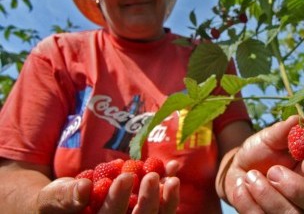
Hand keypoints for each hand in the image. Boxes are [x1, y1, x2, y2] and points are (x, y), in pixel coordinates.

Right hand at [36, 160, 179, 213]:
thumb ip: (66, 196)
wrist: (68, 202)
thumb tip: (83, 189)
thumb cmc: (57, 201)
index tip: (124, 176)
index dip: (118, 200)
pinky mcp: (144, 212)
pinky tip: (174, 168)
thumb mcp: (53, 197)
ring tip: (172, 177)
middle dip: (147, 200)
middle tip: (151, 176)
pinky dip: (169, 188)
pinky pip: (161, 205)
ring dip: (166, 198)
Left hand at [225, 115, 303, 213]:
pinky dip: (250, 204)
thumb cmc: (262, 152)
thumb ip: (282, 131)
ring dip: (269, 197)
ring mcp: (297, 211)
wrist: (240, 170)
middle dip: (297, 189)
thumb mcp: (269, 138)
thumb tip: (297, 120)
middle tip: (273, 171)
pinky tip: (242, 186)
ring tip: (250, 177)